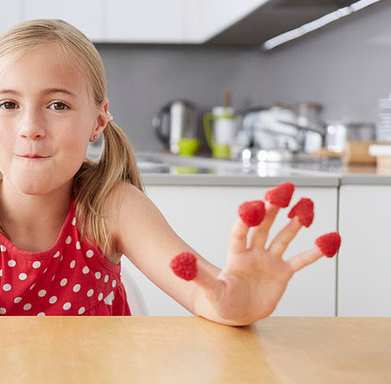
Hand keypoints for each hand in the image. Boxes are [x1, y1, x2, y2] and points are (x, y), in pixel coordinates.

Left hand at [192, 201, 326, 324]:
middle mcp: (253, 252)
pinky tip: (328, 239)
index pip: (240, 233)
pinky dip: (314, 251)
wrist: (234, 314)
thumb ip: (196, 276)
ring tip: (306, 204)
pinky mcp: (282, 272)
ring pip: (283, 237)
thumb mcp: (208, 291)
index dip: (246, 220)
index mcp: (235, 255)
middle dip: (271, 210)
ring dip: (294, 222)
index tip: (253, 206)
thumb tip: (176, 262)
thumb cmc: (218, 302)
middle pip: (263, 227)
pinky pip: (301, 260)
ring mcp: (269, 261)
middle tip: (281, 191)